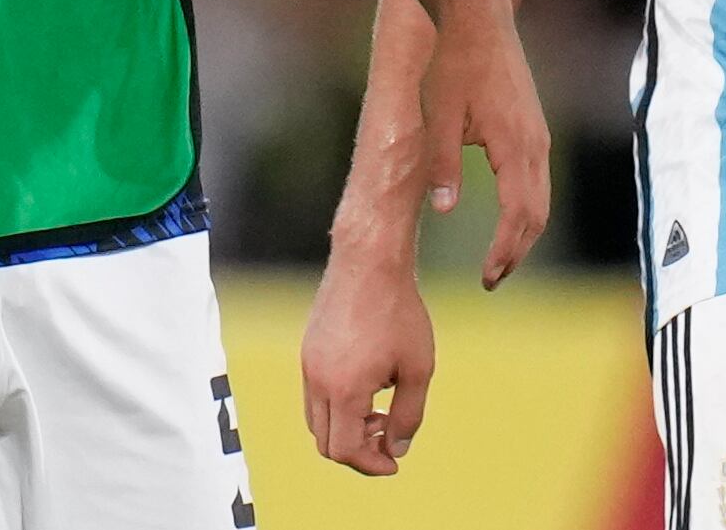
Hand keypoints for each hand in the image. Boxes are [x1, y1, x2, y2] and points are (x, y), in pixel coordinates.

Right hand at [301, 241, 434, 474]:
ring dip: (345, 427)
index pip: (345, 450)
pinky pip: (314, 394)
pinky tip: (368, 382)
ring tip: (379, 411)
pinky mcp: (308, 349)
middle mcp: (317, 380)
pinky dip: (337, 405)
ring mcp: (308, 364)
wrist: (369, 260)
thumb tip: (396, 450)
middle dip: (358, 450)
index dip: (371, 465)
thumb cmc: (399, 311)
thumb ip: (408, 416)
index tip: (395, 461)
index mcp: (343, 389)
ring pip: (316, 419)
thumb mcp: (417, 368)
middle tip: (387, 436)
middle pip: (326, 442)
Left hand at [419, 0, 549, 288]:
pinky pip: (538, 178)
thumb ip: (442, 164)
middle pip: (537, 214)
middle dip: (517, 251)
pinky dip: (527, 206)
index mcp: (514, 145)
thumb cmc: (451, 62)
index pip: (518, 216)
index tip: (488, 278)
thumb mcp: (437, 115)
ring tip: (499, 257)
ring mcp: (538, 134)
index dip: (504, 251)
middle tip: (492, 279)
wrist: (477, 16)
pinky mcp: (533, 125)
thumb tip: (444, 211)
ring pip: (541, 197)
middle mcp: (535, 144)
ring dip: (524, 231)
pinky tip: (506, 215)